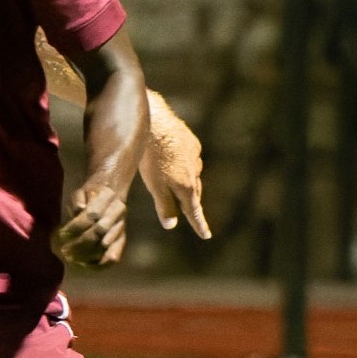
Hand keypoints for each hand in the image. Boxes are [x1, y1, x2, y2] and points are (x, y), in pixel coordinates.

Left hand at [55, 184, 126, 267]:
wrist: (112, 193)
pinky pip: (114, 255)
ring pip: (106, 244)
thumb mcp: (81, 191)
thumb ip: (78, 199)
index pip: (91, 215)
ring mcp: (121, 227)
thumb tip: (80, 209)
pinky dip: (100, 263)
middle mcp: (118, 213)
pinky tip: (85, 265)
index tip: (61, 233)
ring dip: (87, 254)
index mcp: (108, 197)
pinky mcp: (121, 240)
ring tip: (71, 258)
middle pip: (99, 231)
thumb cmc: (91, 194)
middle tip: (64, 250)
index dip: (75, 226)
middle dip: (80, 243)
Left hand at [141, 103, 210, 237]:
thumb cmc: (150, 156)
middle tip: (191, 215)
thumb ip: (164, 206)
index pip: (194, 211)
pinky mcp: (191, 141)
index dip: (199, 224)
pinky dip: (184, 164)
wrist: (155, 121)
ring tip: (178, 186)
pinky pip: (190, 158)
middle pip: (194, 193)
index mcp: (186, 186)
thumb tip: (171, 225)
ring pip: (192, 174)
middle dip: (191, 204)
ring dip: (187, 182)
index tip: (206, 235)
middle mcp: (195, 172)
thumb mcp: (154, 186)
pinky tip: (174, 160)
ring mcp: (194, 156)